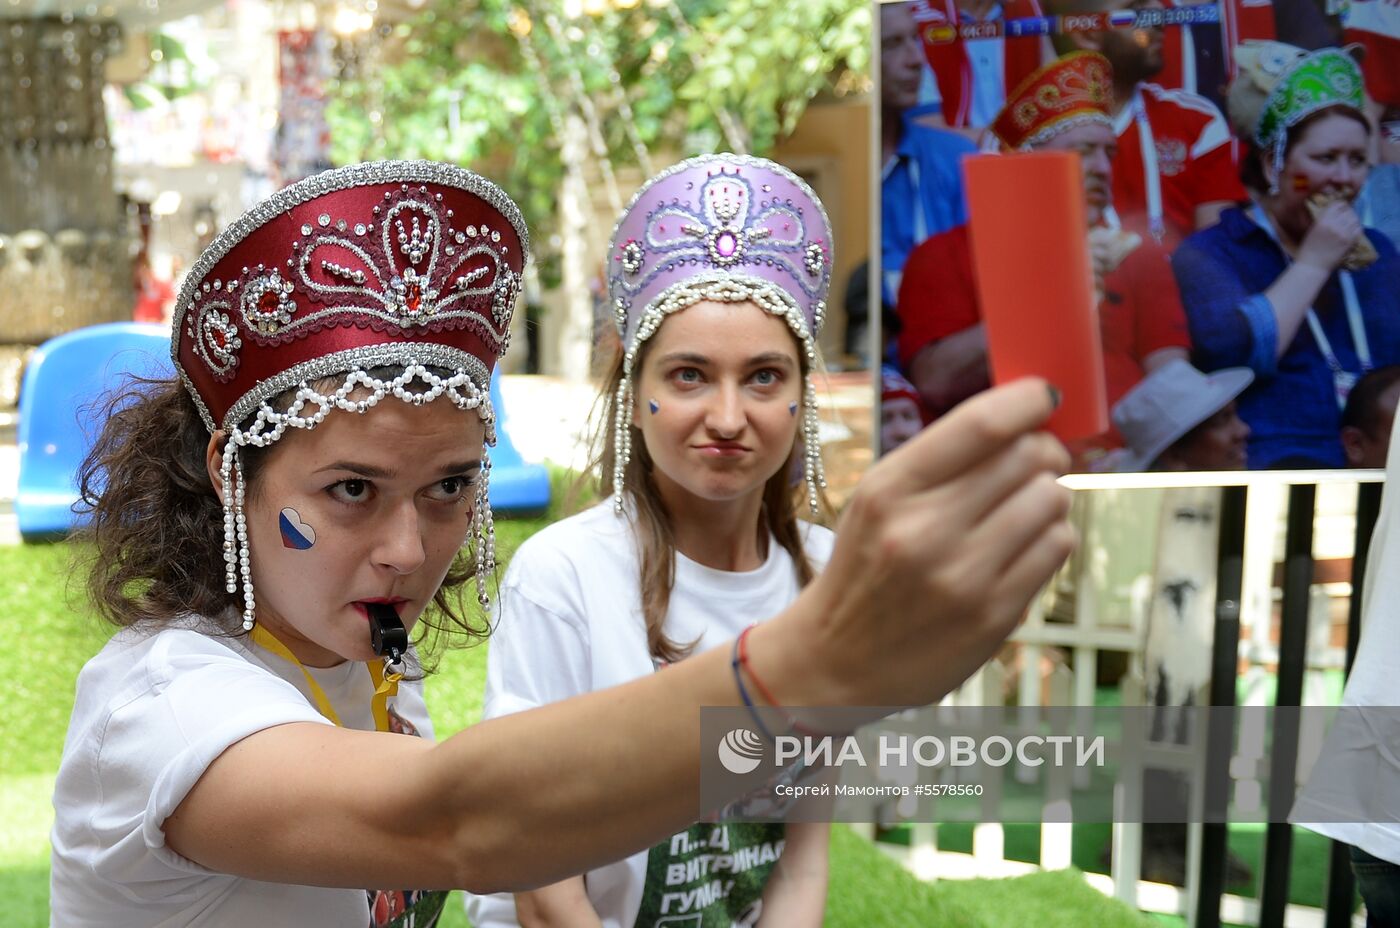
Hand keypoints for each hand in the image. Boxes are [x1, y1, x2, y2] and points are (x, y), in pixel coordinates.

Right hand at [792, 379, 1073, 706]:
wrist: (836, 659)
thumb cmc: (864, 568)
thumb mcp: (876, 500)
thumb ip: (939, 460)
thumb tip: (1023, 418)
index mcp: (890, 490)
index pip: (981, 424)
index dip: (1028, 400)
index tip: (1043, 396)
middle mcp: (925, 530)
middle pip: (1028, 456)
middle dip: (1044, 450)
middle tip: (1036, 460)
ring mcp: (963, 576)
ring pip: (1052, 499)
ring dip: (1048, 496)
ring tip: (1022, 509)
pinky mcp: (994, 615)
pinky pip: (1057, 546)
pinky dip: (1051, 536)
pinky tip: (1023, 544)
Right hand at [1297, 200, 1363, 270]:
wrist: (1313, 266)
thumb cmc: (1308, 248)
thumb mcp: (1313, 229)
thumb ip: (1324, 219)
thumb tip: (1335, 211)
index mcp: (1323, 221)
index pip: (1337, 205)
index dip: (1340, 205)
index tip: (1340, 208)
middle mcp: (1334, 225)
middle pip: (1348, 211)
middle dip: (1348, 211)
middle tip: (1346, 215)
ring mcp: (1344, 233)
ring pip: (1355, 219)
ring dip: (1353, 219)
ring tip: (1349, 222)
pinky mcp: (1350, 241)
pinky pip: (1359, 229)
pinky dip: (1357, 227)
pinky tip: (1352, 229)